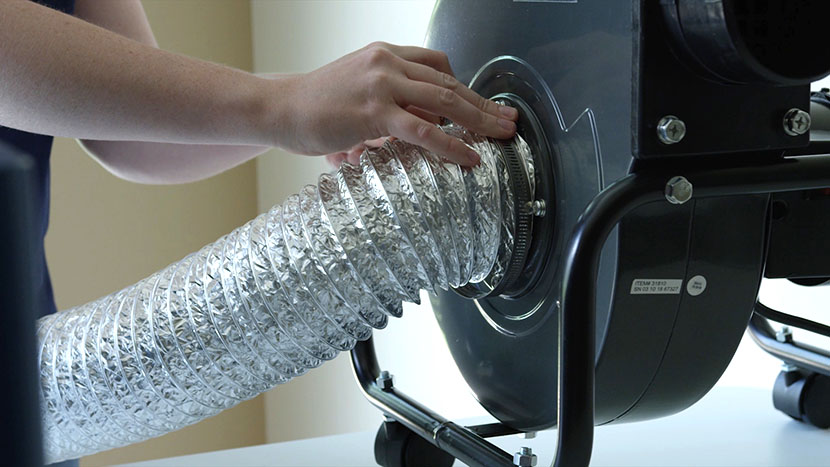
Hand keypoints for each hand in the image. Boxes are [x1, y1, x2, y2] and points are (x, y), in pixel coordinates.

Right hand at [277, 42, 517, 165]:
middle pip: (450, 82)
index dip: (466, 87)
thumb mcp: (358, 91)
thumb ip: (391, 103)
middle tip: (508, 121)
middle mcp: (388, 62)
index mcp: (385, 54)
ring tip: (501, 137)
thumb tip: (420, 126)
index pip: (438, 65)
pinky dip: (451, 145)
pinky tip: (469, 157)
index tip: (483, 107)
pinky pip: (423, 130)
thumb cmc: (315, 104)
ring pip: (445, 102)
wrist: (279, 107)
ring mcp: (382, 84)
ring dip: (479, 121)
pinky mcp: (374, 112)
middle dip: (484, 105)